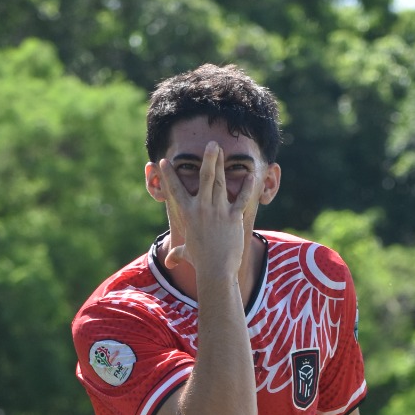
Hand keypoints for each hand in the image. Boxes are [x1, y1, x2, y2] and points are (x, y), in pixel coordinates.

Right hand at [159, 143, 254, 278]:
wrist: (216, 271)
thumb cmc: (200, 263)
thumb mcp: (187, 254)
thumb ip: (178, 253)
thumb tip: (169, 262)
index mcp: (188, 214)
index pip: (175, 190)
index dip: (168, 174)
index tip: (164, 161)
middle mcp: (202, 208)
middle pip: (204, 177)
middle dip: (208, 159)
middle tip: (211, 143)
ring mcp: (218, 211)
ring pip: (220, 182)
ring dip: (221, 164)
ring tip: (221, 149)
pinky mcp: (234, 217)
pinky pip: (241, 198)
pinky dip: (247, 186)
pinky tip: (251, 174)